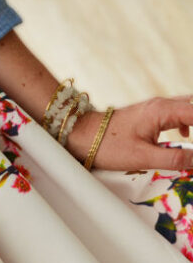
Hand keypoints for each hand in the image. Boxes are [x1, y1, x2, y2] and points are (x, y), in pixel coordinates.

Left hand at [66, 96, 192, 170]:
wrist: (81, 135)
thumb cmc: (107, 145)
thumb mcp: (142, 157)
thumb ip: (173, 158)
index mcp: (163, 111)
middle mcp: (162, 104)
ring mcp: (155, 107)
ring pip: (187, 107)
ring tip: (192, 136)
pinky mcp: (148, 113)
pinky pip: (176, 112)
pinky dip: (187, 120)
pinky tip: (185, 134)